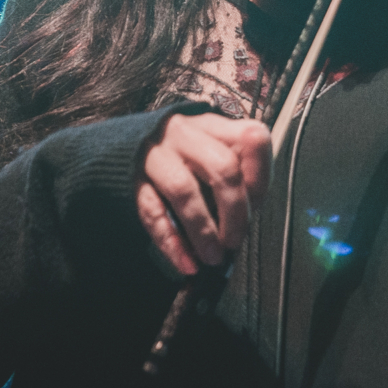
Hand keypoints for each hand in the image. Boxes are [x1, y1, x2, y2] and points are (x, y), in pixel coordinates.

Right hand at [136, 112, 270, 275]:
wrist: (127, 149)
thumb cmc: (186, 161)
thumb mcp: (216, 156)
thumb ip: (239, 180)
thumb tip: (245, 223)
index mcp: (215, 126)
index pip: (251, 139)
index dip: (260, 177)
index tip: (257, 205)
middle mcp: (186, 134)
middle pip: (223, 168)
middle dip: (235, 212)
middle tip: (234, 242)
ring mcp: (156, 153)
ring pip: (184, 190)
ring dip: (203, 231)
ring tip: (212, 256)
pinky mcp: (131, 179)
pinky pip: (152, 211)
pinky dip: (172, 242)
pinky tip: (186, 262)